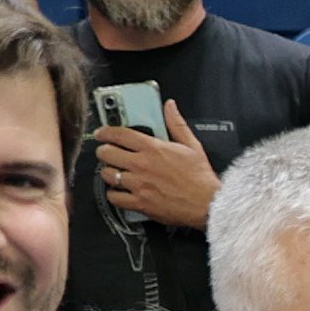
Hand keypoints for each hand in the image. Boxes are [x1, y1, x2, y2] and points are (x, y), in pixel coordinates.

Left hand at [91, 104, 218, 228]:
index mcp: (153, 148)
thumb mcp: (192, 145)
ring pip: (107, 175)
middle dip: (104, 151)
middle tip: (107, 152)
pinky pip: (114, 197)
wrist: (208, 203)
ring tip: (114, 171)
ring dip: (108, 172)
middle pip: (107, 153)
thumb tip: (170, 107)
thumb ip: (177, 124)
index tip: (102, 133)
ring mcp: (138, 184)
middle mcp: (142, 165)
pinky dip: (113, 194)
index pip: (119, 134)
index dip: (105, 132)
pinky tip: (119, 191)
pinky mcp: (139, 202)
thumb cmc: (201, 177)